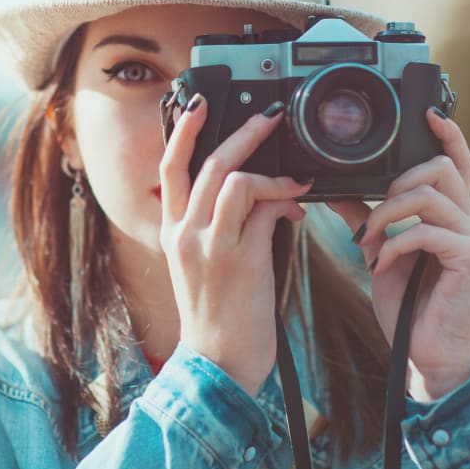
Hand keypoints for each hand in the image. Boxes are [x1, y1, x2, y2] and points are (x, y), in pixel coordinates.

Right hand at [159, 97, 313, 395]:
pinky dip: (285, 199)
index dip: (181, 132)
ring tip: (296, 173)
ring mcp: (211, 245)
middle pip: (206, 163)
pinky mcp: (240, 260)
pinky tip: (299, 207)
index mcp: (174, 231)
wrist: (217, 363)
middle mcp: (186, 233)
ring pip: (236, 180)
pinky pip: (264, 210)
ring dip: (270, 167)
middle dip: (241, 133)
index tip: (198, 105)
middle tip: (269, 117)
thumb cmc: (216, 315)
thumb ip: (221, 228)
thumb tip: (259, 194)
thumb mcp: (203, 266)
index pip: (169, 168)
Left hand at [326, 109, 469, 400]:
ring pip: (429, 195)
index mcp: (451, 215)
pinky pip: (427, 231)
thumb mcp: (381, 252)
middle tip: (370, 218)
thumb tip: (335, 189)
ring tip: (368, 241)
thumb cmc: (407, 304)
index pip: (457, 162)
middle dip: (394, 183)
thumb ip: (367, 218)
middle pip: (440, 168)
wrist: (423, 353)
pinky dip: (395, 244)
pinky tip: (381, 264)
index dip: (447, 134)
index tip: (426, 113)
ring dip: (386, 214)